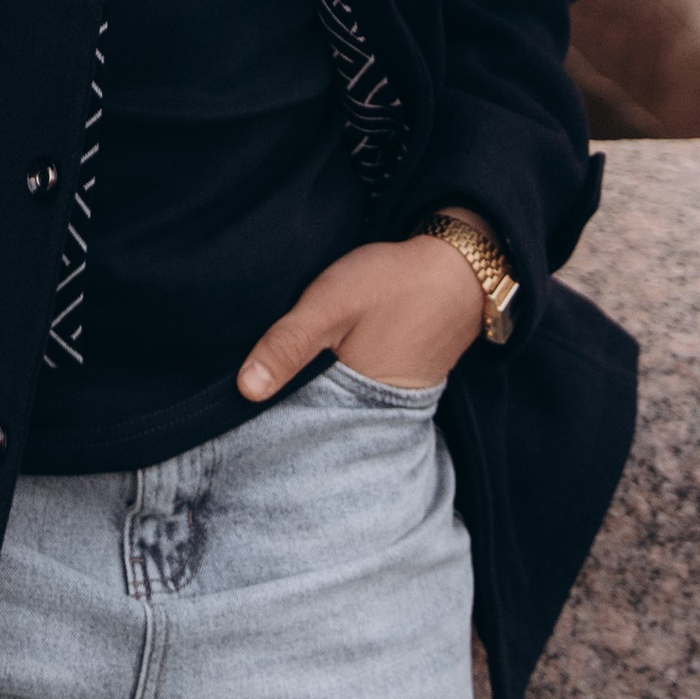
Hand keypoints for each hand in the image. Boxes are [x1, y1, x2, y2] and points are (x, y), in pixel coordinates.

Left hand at [236, 226, 488, 403]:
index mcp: (357, 405)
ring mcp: (392, 399)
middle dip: (290, 409)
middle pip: (318, 421)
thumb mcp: (330, 305)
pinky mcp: (399, 381)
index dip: (270, 422)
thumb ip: (288, 345)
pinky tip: (322, 365)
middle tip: (258, 391)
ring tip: (283, 377)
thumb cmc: (393, 284)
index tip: (240, 411)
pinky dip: (337, 382)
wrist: (459, 267)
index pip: (301, 431)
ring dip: (313, 394)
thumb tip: (245, 390)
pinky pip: (357, 392)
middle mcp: (377, 414)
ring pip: (337, 406)